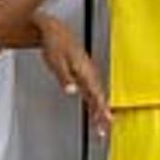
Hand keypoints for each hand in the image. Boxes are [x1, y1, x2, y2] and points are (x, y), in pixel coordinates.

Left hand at [35, 14, 111, 133]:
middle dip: (102, 114)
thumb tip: (71, 90)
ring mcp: (87, 72)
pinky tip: (95, 106)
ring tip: (102, 123)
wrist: (54, 30)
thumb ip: (65, 77)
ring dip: (100, 108)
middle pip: (98, 96)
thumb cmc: (55, 43)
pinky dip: (96, 100)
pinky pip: (93, 89)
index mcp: (84, 70)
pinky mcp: (83, 71)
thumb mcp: (57, 61)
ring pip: (97, 93)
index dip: (101, 109)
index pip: (96, 94)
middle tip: (104, 130)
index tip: (106, 121)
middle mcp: (89, 72)